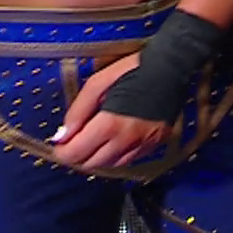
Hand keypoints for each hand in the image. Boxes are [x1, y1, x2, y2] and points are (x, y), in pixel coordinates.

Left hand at [52, 53, 171, 169]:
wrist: (173, 66)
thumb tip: (62, 136)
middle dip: (78, 155)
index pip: (76, 154)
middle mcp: (127, 140)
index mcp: (110, 124)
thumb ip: (77, 111)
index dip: (62, 151)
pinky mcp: (156, 144)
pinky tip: (114, 140)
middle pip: (91, 164)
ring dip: (97, 157)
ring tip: (94, 139)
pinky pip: (130, 160)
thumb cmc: (133, 69)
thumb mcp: (98, 83)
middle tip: (76, 139)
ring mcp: (144, 144)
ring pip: (110, 165)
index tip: (60, 142)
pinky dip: (116, 155)